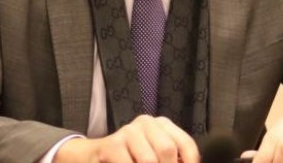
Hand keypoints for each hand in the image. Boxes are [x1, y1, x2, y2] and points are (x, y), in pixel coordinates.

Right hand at [53, 115, 199, 162]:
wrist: (96, 156)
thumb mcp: (155, 156)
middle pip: (167, 150)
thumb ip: (171, 160)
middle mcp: (147, 122)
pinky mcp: (112, 144)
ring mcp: (128, 131)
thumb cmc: (132, 158)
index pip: (185, 144)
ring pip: (149, 161)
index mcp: (163, 125)